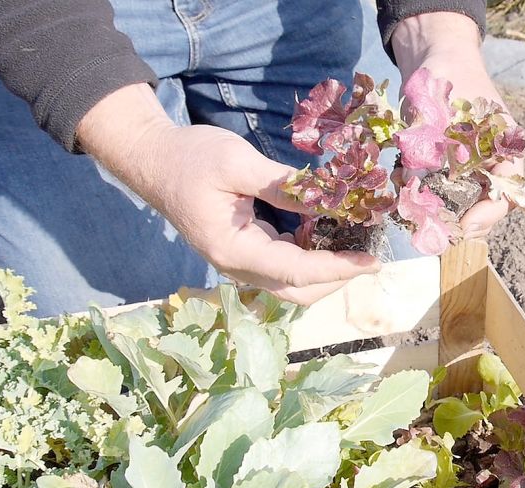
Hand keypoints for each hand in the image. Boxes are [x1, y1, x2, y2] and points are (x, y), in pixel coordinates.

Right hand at [76, 84, 379, 304]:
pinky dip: (309, 257)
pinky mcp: (243, 250)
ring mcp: (238, 261)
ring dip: (325, 271)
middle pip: (296, 291)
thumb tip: (329, 200)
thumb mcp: (238, 163)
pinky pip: (282, 265)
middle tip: (369, 256)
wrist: (153, 160)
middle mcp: (236, 265)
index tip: (371, 261)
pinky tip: (329, 233)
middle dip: (336, 279)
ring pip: (290, 283)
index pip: (296, 272)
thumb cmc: (191, 158)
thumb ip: (283, 186)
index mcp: (234, 249)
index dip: (338, 269)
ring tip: (356, 245)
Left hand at [391, 12, 523, 239]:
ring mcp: (473, 164)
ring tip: (425, 224)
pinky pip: (447, 191)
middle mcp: (493, 161)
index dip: (485, 218)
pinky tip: (412, 201)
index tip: (461, 228)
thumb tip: (418, 186)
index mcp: (506, 150)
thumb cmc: (447, 78)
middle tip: (439, 236)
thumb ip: (435, 148)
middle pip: (488, 207)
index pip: (506, 197)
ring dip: (447, 215)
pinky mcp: (451, 164)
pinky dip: (432, 200)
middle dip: (464, 224)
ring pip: (467, 202)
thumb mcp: (441, 113)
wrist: (435, 55)